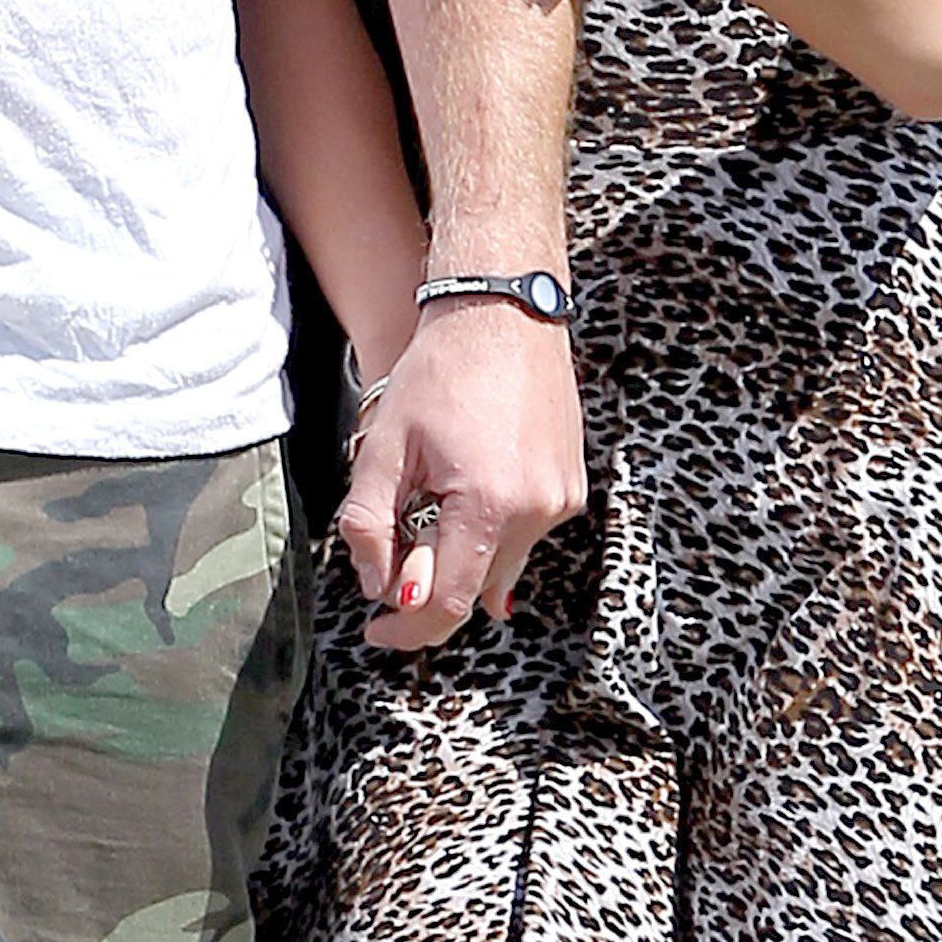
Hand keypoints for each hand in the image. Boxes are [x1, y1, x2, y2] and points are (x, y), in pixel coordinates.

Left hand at [338, 297, 586, 649]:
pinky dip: (492, 525)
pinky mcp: (572, 485)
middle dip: (429, 580)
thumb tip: (377, 586)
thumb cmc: (440, 368)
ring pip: (501, 563)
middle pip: (473, 588)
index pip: (444, 605)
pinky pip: (526, 532)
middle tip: (396, 537)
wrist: (502, 309)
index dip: (405, 630)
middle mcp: (536, 511)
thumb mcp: (384, 445)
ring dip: (463, 550)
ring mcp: (561, 500)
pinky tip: (470, 479)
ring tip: (435, 491)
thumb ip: (368, 524)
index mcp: (486, 504)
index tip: (377, 632)